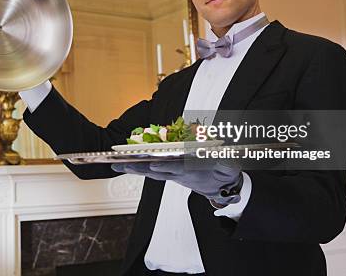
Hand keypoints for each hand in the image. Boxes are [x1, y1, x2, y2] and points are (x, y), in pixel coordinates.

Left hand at [111, 161, 240, 204]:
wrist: (222, 187)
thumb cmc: (224, 173)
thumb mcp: (229, 168)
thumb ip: (226, 163)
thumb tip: (224, 158)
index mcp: (192, 172)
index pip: (176, 169)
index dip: (165, 166)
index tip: (154, 164)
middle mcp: (178, 174)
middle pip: (156, 171)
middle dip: (138, 168)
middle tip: (121, 165)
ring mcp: (173, 174)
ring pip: (150, 170)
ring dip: (133, 168)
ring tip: (115, 164)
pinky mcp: (170, 172)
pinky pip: (151, 170)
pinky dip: (137, 167)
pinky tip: (125, 164)